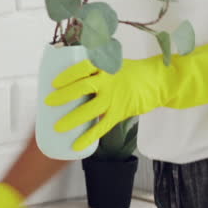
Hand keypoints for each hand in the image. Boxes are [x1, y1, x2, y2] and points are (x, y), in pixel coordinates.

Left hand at [45, 42, 207, 150]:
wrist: (158, 81)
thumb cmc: (130, 73)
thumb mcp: (112, 64)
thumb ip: (95, 70)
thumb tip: (70, 77)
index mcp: (104, 66)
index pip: (81, 68)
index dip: (66, 75)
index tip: (53, 83)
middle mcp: (108, 80)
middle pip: (82, 87)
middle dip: (63, 96)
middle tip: (48, 103)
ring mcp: (114, 97)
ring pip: (90, 109)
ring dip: (72, 119)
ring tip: (58, 127)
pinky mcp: (120, 112)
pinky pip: (102, 126)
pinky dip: (89, 136)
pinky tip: (77, 144)